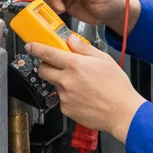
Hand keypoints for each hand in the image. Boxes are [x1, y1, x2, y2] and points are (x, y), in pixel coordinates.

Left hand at [28, 35, 145, 142]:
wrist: (122, 112)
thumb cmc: (116, 87)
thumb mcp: (104, 59)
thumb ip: (84, 48)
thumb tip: (71, 40)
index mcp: (75, 65)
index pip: (47, 53)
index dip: (35, 48)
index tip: (30, 46)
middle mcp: (66, 80)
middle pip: (43, 70)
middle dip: (46, 66)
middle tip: (58, 66)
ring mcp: (64, 96)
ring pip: (55, 84)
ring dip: (63, 82)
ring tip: (82, 85)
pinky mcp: (66, 109)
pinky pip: (63, 99)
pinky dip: (69, 96)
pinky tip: (84, 97)